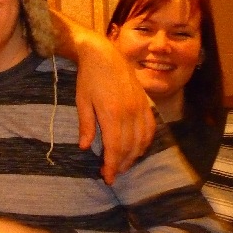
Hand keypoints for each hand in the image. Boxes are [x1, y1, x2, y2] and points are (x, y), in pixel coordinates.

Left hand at [74, 33, 154, 182]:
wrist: (105, 55)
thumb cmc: (89, 78)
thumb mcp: (82, 101)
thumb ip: (86, 125)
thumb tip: (85, 147)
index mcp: (112, 114)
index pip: (115, 148)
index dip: (111, 165)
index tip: (106, 177)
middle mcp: (130, 114)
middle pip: (129, 148)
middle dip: (121, 164)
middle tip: (112, 175)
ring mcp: (140, 108)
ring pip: (142, 141)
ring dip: (133, 156)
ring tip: (123, 165)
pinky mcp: (146, 103)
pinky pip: (150, 129)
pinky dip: (145, 142)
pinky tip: (138, 149)